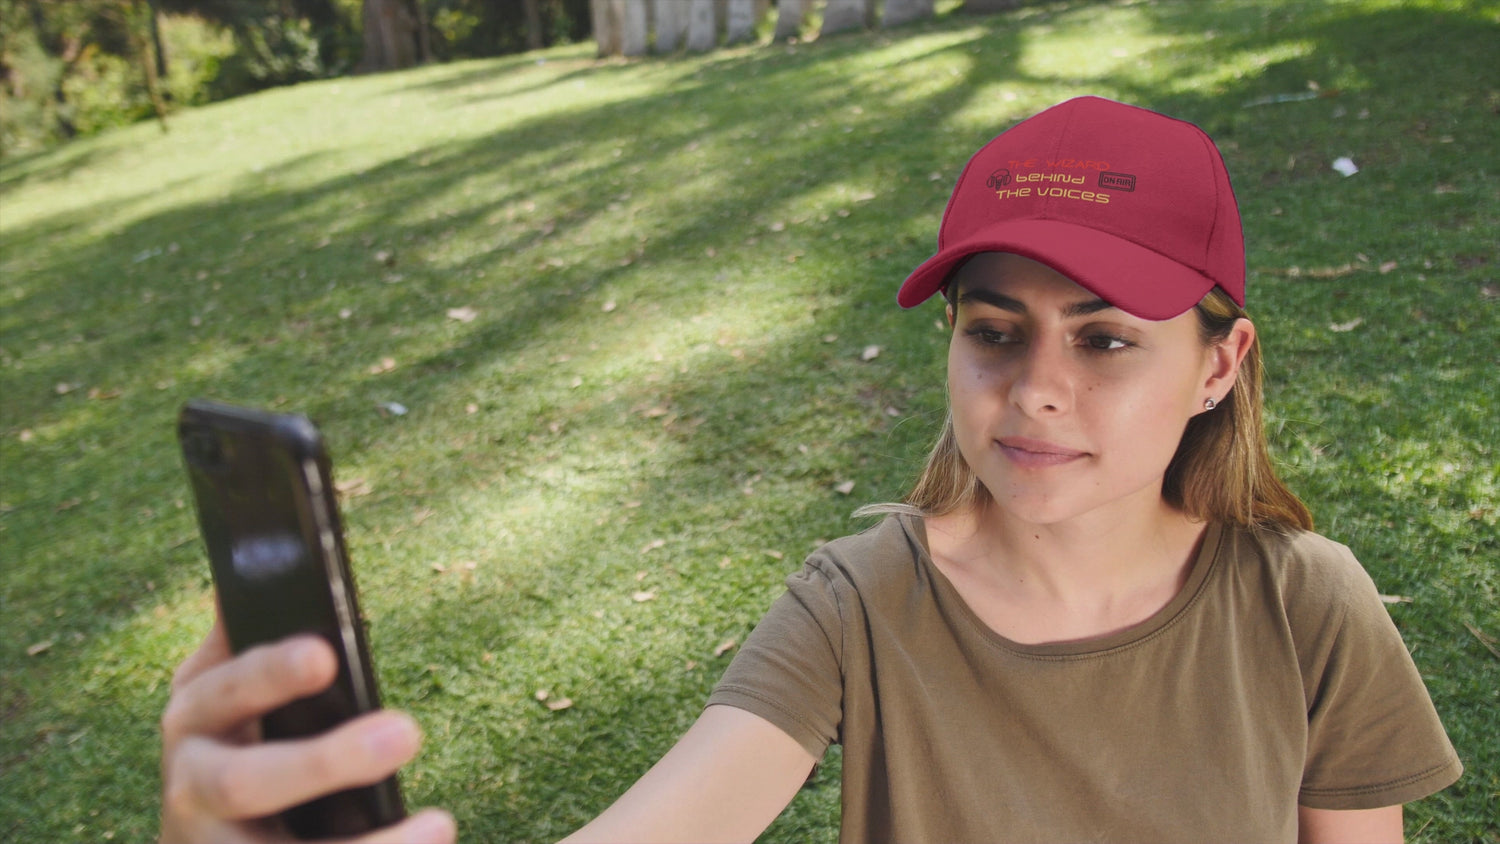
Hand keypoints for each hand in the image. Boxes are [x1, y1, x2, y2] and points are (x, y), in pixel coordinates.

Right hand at [159, 614, 455, 842]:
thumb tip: (251, 565)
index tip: (326, 655)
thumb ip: (245, 642)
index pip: (229, 688)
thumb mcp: (227, 693)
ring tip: (440, 825)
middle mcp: (191, 784)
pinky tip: (433, 842)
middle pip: (247, 780)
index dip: (271, 674)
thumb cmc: (235, 746)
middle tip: (408, 732)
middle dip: (326, 761)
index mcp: (196, 716)